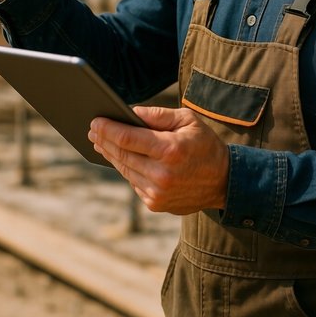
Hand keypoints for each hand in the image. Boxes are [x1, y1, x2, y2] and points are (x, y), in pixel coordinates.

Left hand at [88, 106, 229, 214]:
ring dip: (111, 155)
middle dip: (104, 140)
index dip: (108, 129)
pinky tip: (120, 157)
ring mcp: (157, 192)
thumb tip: (130, 112)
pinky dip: (126, 168)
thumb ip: (158, 115)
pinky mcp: (155, 204)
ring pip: (124, 170)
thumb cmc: (204, 144)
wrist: (223, 181)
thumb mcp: (187, 120)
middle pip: (122, 154)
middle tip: (92, 130)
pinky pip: (133, 182)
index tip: (95, 121)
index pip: (128, 138)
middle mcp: (161, 174)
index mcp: (170, 150)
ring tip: (101, 142)